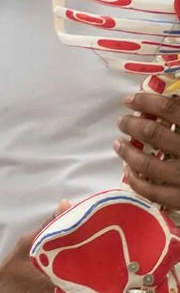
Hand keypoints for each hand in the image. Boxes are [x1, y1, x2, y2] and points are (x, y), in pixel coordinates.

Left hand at [116, 92, 179, 209]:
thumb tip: (176, 99)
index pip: (170, 109)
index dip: (147, 101)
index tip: (130, 99)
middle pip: (154, 134)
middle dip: (133, 125)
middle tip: (122, 121)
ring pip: (147, 163)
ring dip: (128, 152)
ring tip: (118, 144)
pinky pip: (153, 193)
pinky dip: (137, 182)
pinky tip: (129, 173)